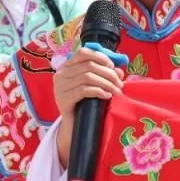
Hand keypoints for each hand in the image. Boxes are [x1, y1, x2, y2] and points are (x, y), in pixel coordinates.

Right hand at [53, 48, 124, 166]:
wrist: (74, 127)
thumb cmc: (85, 104)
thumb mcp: (95, 86)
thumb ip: (105, 76)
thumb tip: (120, 71)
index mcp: (67, 67)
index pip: (83, 53)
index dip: (100, 57)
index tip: (112, 66)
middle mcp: (61, 75)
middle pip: (89, 66)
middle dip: (108, 74)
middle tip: (120, 84)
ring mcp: (60, 87)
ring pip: (87, 77)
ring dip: (106, 83)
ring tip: (117, 92)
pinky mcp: (63, 100)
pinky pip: (84, 90)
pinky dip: (98, 91)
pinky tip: (107, 96)